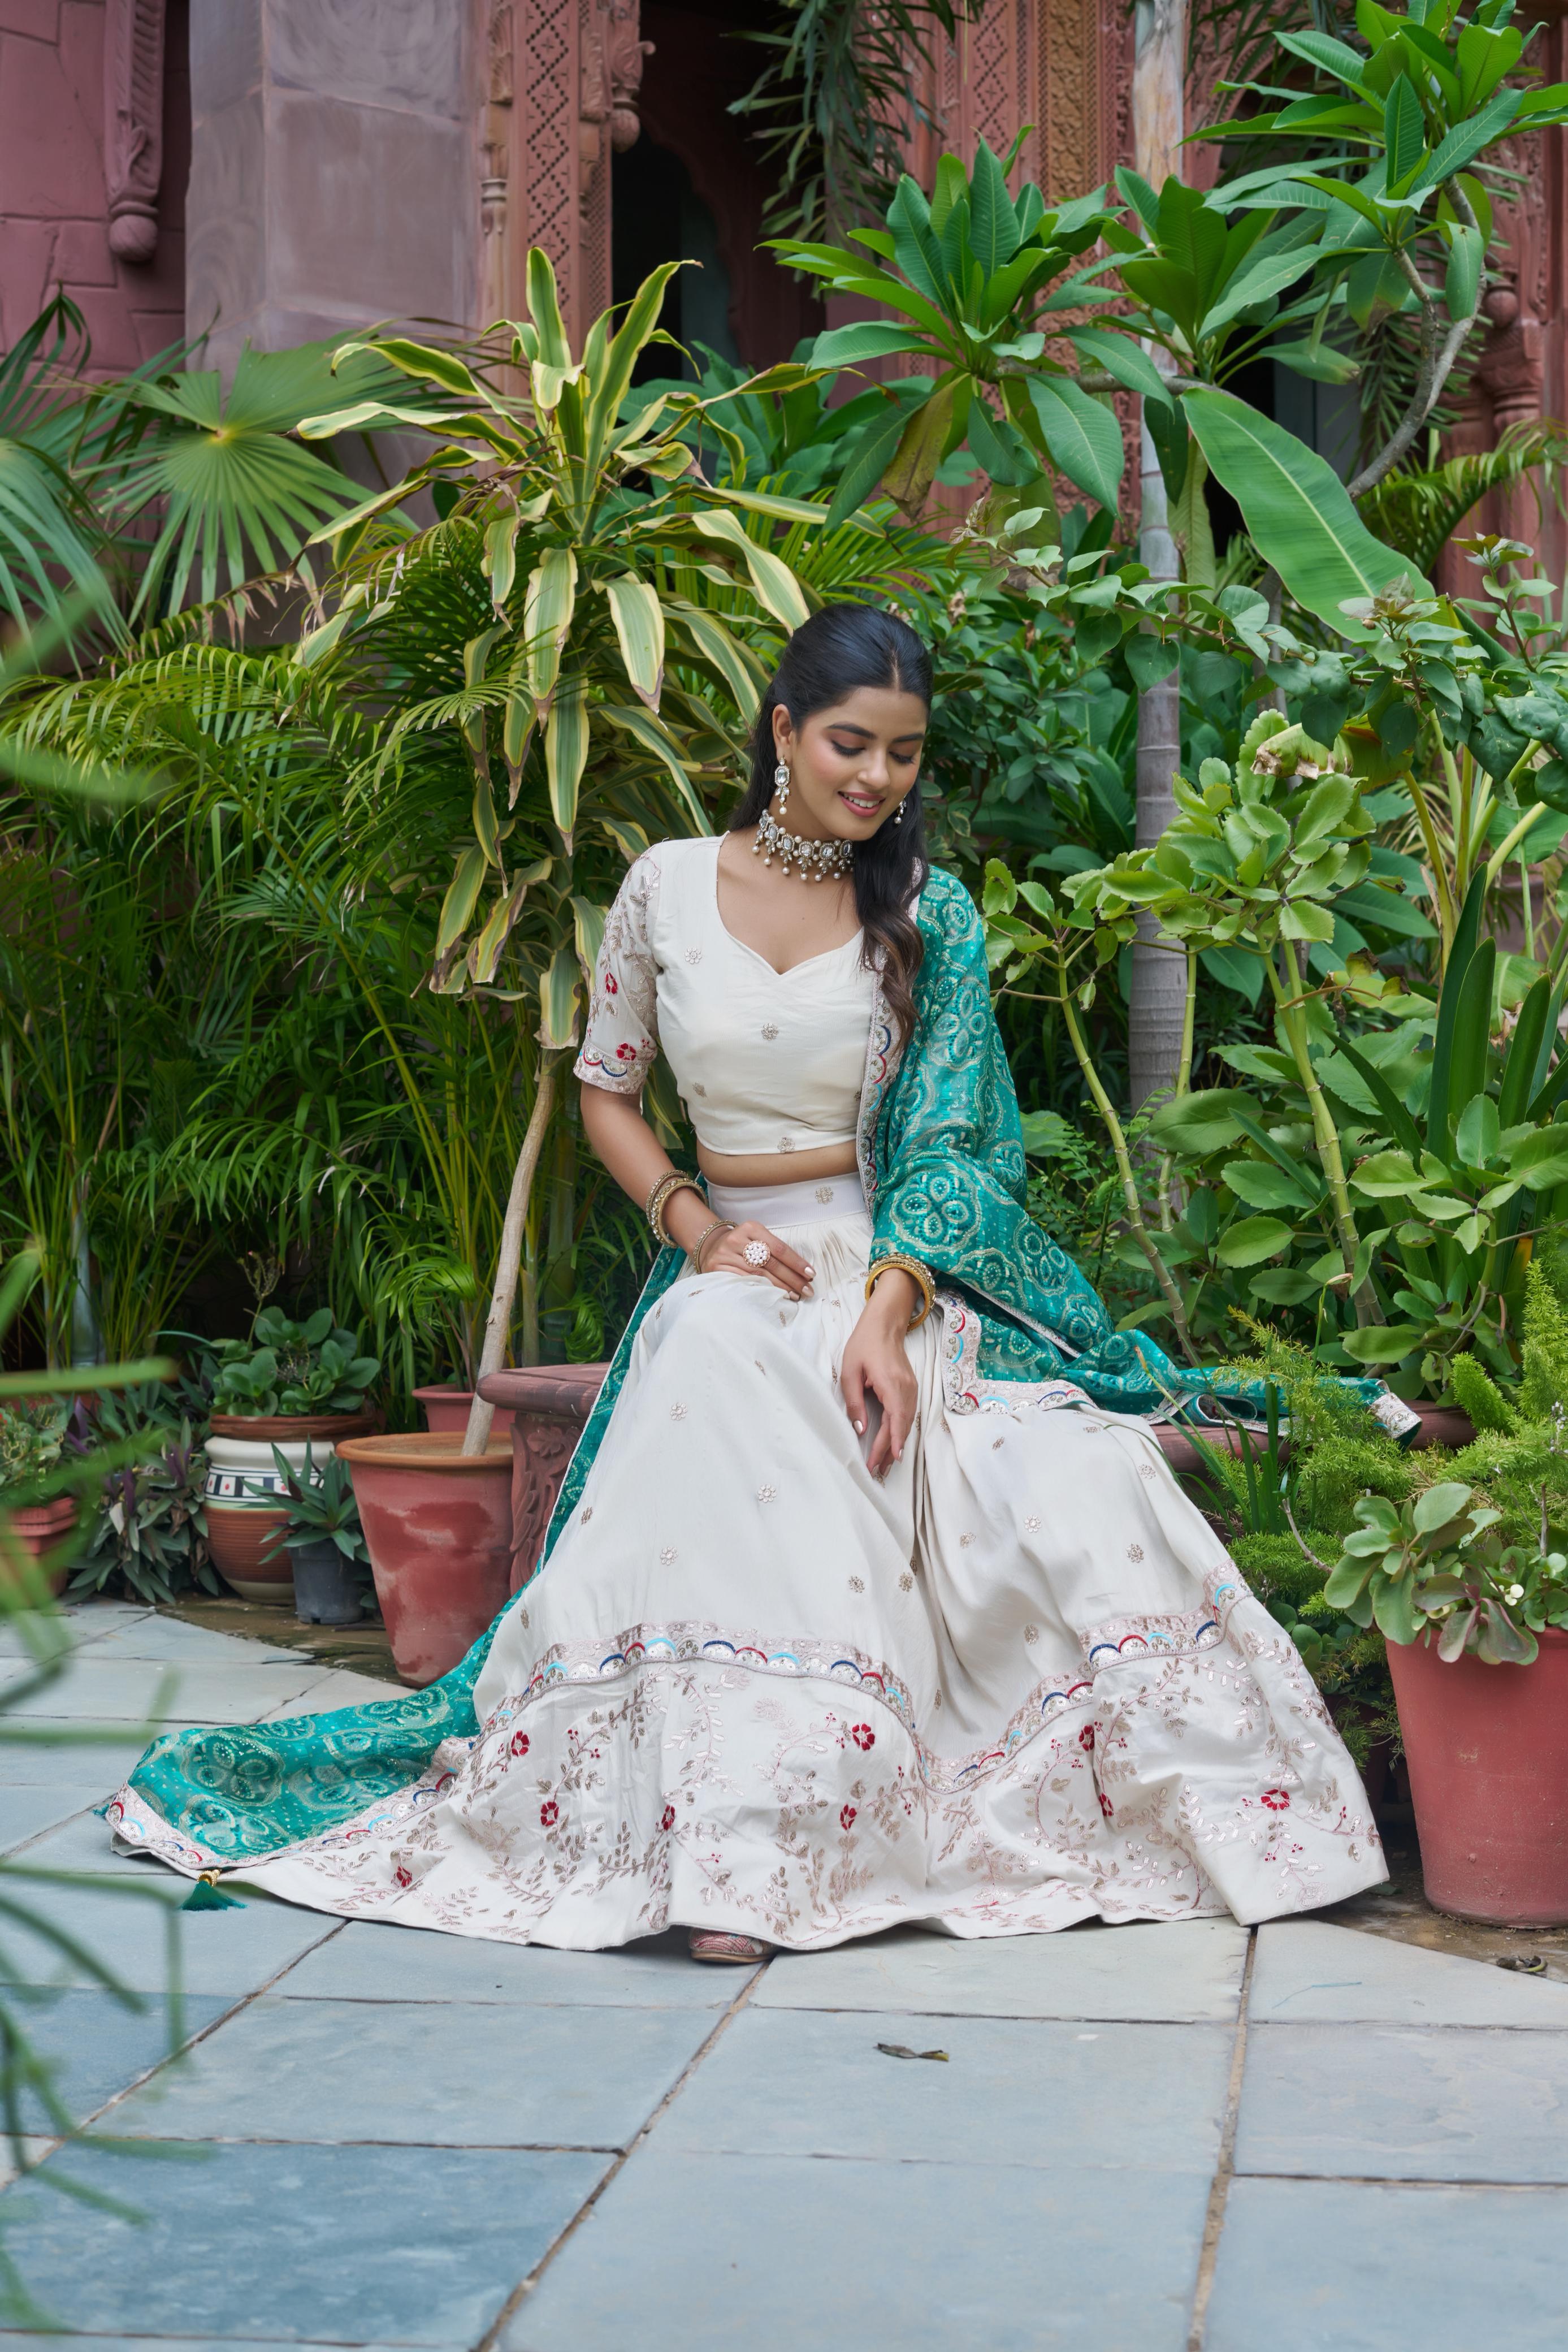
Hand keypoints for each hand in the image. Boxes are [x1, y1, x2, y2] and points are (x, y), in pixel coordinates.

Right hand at [698, 1220, 813, 1299]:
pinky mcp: (717, 1269)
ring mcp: (725, 1254)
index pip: (779, 1248)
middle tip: (807, 1289)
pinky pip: (743, 1282)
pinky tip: (774, 1297)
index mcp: (751, 1227)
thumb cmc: (742, 1245)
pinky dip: (761, 1291)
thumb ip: (775, 1251)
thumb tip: (802, 1271)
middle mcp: (737, 1239)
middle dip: (792, 1278)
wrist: (711, 1247)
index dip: (796, 1262)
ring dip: (780, 1287)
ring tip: (795, 1295)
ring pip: (759, 1275)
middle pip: (770, 1263)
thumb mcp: (757, 1239)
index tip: (811, 1274)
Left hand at [841, 1277, 918, 1478]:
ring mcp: (911, 1388)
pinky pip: (907, 1414)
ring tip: (884, 1464)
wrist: (884, 1324)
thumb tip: (860, 1429)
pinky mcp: (910, 1387)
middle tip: (877, 1471)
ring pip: (906, 1422)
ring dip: (896, 1443)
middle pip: (901, 1426)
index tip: (885, 1461)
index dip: (890, 1442)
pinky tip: (893, 1442)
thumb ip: (854, 1401)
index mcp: (890, 1383)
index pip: (894, 1420)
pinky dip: (900, 1431)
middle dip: (890, 1450)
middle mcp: (906, 1388)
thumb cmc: (864, 1344)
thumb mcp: (850, 1371)